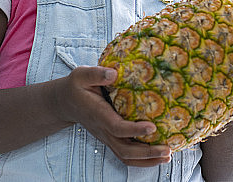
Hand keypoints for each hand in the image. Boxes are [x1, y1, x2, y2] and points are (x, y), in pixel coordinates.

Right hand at [56, 66, 171, 166]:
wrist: (66, 102)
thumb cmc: (76, 87)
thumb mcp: (81, 75)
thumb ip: (97, 74)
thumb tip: (114, 73)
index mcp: (98, 114)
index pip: (116, 127)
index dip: (134, 129)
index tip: (152, 126)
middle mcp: (103, 129)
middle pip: (124, 149)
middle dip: (146, 152)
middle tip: (166, 149)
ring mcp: (107, 137)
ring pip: (126, 156)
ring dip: (147, 159)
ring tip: (166, 155)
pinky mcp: (111, 138)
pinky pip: (126, 155)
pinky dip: (142, 160)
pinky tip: (157, 155)